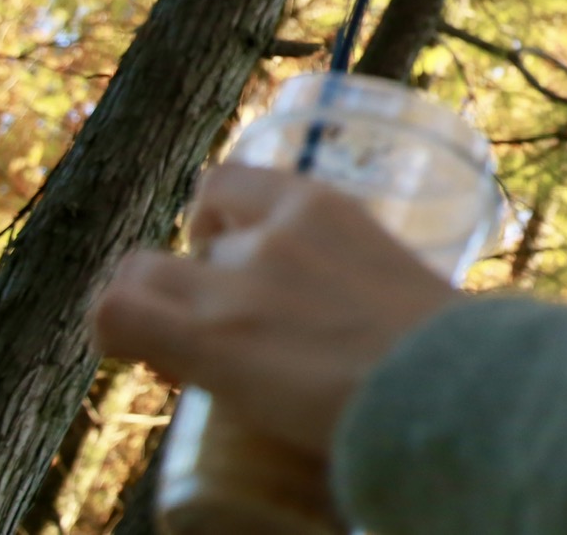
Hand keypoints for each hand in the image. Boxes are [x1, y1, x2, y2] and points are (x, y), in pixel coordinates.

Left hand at [93, 164, 458, 458]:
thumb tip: (398, 325)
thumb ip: (379, 286)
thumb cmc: (452, 350)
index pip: (234, 180)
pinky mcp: (209, 341)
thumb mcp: (407, 285)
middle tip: (218, 314)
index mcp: (324, 207)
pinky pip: (116, 315)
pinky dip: (114, 334)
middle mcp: (270, 232)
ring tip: (172, 345)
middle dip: (195, 264)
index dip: (222, 219)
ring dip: (153, 303)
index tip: (238, 262)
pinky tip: (138, 359)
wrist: (449, 387)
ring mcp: (234, 285)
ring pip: (141, 271)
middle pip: (195, 220)